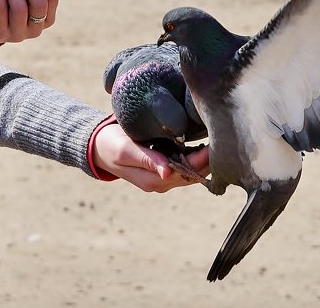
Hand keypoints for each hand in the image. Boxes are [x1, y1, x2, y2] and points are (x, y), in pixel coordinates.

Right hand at [92, 124, 211, 192]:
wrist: (98, 145)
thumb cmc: (110, 145)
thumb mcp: (126, 150)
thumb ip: (148, 160)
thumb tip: (168, 174)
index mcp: (153, 180)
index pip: (185, 173)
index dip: (201, 160)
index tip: (213, 144)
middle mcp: (161, 182)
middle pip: (192, 174)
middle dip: (207, 160)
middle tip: (221, 138)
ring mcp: (163, 176)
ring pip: (190, 170)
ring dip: (202, 158)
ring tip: (215, 138)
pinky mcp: (162, 167)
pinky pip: (183, 164)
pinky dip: (194, 154)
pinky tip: (201, 140)